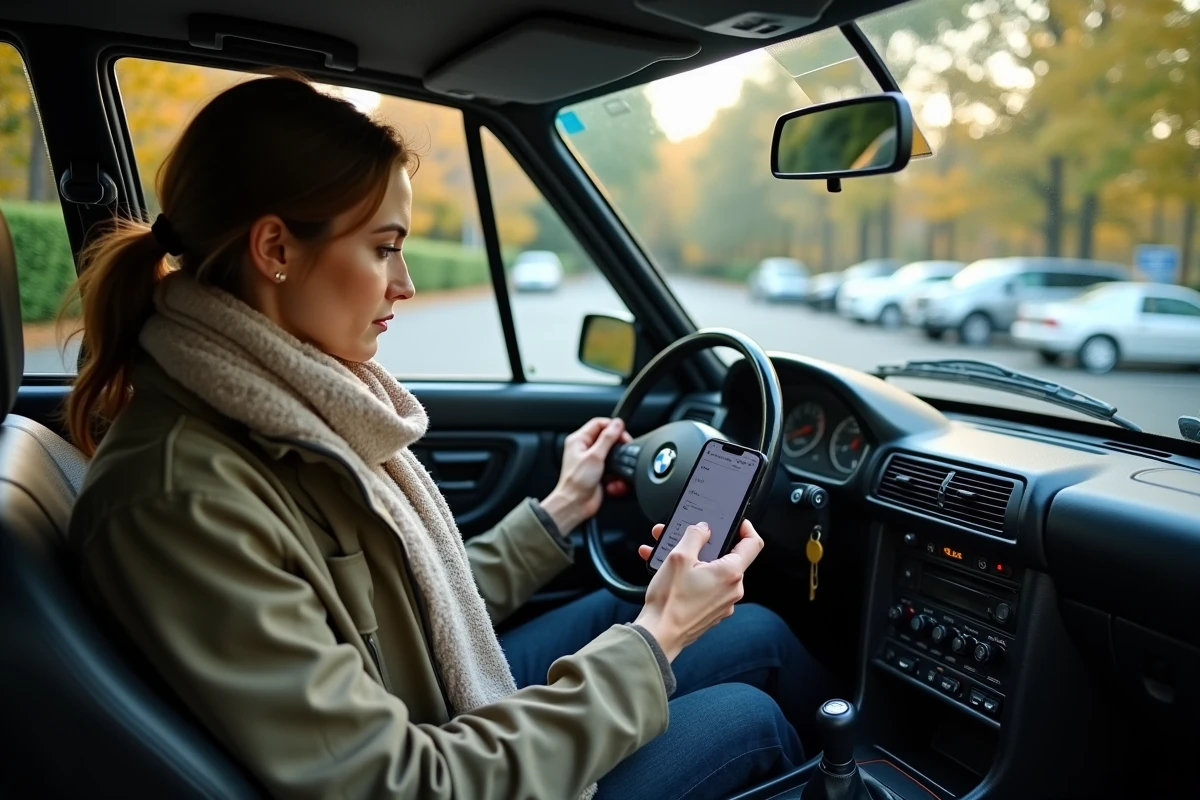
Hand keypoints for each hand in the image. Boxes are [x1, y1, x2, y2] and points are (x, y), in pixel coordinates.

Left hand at [540, 417, 631, 533]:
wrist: (575, 505)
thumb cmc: (576, 482)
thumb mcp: (595, 456)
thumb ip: (607, 438)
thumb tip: (617, 423)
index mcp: (578, 440)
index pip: (598, 423)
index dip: (612, 426)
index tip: (623, 433)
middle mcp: (584, 449)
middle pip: (607, 438)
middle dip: (617, 446)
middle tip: (624, 450)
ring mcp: (591, 461)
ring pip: (612, 455)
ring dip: (617, 463)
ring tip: (615, 470)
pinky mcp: (598, 473)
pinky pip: (613, 468)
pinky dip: (615, 475)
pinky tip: (612, 481)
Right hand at [633, 519, 764, 661]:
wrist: (658, 635)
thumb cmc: (670, 602)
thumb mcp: (679, 557)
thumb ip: (694, 536)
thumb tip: (703, 528)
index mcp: (730, 573)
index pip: (753, 543)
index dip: (745, 527)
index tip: (734, 520)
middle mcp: (732, 589)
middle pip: (726, 556)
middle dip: (703, 542)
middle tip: (685, 535)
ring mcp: (723, 602)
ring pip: (712, 571)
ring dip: (691, 558)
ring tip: (665, 553)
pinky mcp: (711, 611)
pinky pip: (705, 586)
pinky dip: (690, 575)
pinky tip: (666, 572)